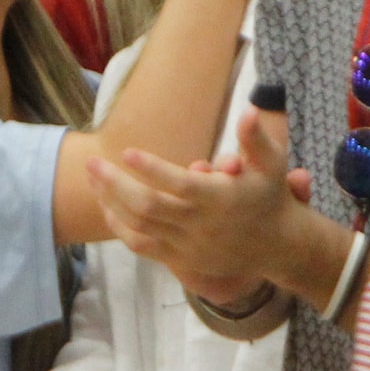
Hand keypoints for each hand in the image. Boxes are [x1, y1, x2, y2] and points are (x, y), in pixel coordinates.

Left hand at [86, 108, 309, 301]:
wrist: (278, 246)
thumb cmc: (269, 196)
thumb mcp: (272, 165)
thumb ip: (256, 139)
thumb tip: (249, 110)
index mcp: (220, 199)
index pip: (180, 186)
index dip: (152, 169)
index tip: (126, 151)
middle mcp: (201, 226)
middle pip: (148, 207)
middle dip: (114, 184)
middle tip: (91, 161)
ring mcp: (188, 245)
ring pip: (138, 226)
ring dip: (109, 201)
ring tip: (90, 176)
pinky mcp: (180, 260)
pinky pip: (140, 246)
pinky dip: (118, 226)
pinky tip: (104, 204)